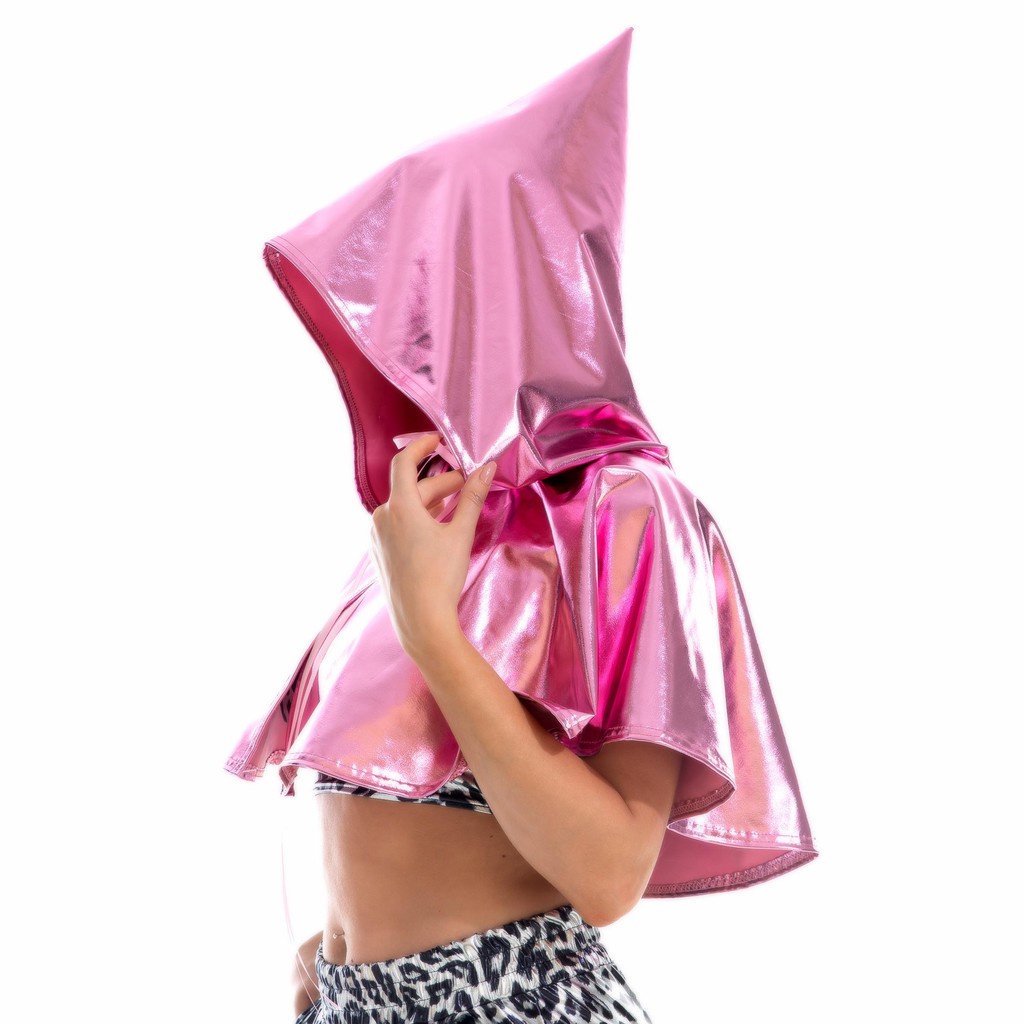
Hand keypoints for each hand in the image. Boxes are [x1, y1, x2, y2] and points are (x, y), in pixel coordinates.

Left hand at [369, 431, 495, 659]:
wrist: (420, 621)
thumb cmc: (441, 576)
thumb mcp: (460, 533)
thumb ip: (472, 497)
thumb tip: (488, 468)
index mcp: (398, 507)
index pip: (404, 462)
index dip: (421, 446)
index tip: (438, 440)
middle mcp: (381, 518)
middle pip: (411, 488)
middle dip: (440, 483)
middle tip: (468, 484)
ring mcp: (377, 536)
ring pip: (405, 507)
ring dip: (430, 502)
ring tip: (455, 505)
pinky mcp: (379, 553)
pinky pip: (398, 525)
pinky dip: (418, 519)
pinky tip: (436, 528)